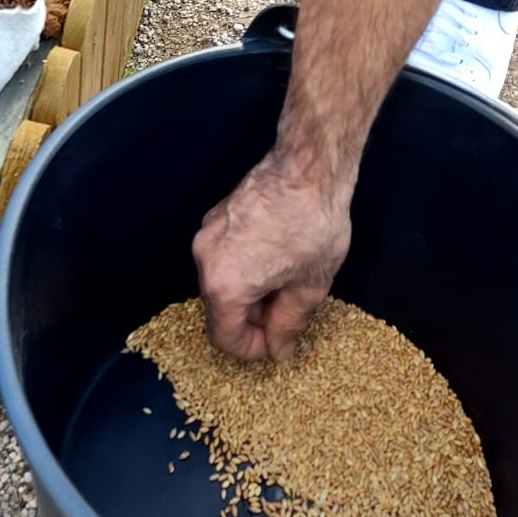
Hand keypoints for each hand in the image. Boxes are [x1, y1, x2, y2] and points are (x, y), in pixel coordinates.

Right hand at [194, 0, 467, 362]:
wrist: (308, 167)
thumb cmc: (313, 227)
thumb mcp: (310, 285)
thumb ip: (288, 323)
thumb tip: (277, 349)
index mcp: (225, 285)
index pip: (226, 338)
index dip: (252, 349)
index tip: (276, 342)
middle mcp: (204, 260)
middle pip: (219, 309)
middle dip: (250, 320)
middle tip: (285, 314)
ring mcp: (207, 233)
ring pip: (220, 281)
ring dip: (247, 292)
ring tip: (284, 283)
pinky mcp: (215, 215)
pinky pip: (222, 255)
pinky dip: (242, 267)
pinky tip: (275, 258)